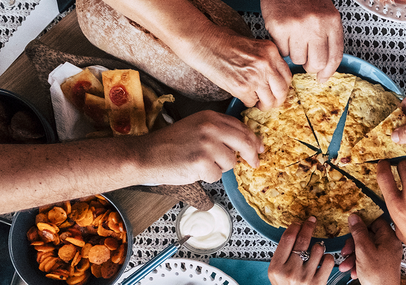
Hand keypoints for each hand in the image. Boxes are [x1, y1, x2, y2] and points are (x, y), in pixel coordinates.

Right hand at [138, 110, 262, 183]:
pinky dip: (207, 177)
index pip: (241, 127)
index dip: (253, 139)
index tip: (259, 147)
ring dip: (219, 167)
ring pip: (231, 162)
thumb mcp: (195, 127)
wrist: (146, 154)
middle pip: (245, 142)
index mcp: (210, 117)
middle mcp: (211, 128)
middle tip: (254, 163)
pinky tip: (193, 170)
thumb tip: (245, 143)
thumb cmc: (169, 144)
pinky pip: (217, 175)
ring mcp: (207, 145)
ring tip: (200, 163)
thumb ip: (219, 131)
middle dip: (252, 155)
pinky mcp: (202, 162)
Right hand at [191, 31, 290, 110]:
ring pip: (269, 101)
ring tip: (258, 102)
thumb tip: (276, 79)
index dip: (284, 87)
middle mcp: (266, 63)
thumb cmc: (225, 43)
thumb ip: (268, 60)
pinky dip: (248, 102)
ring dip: (264, 105)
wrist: (205, 44)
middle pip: (282, 91)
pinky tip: (243, 94)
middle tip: (270, 102)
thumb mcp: (254, 45)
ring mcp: (254, 76)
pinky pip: (251, 102)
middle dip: (277, 100)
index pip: (287, 76)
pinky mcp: (242, 88)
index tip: (278, 91)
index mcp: (270, 51)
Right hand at [261, 0, 342, 82]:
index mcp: (332, 21)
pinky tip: (284, 34)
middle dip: (310, 66)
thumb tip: (325, 68)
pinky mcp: (279, 27)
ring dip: (294, 53)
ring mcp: (297, 26)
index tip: (322, 78)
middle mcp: (317, 24)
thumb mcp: (326, 14)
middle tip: (305, 58)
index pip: (334, 56)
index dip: (328, 71)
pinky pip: (282, 51)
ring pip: (297, 59)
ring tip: (294, 38)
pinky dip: (282, 46)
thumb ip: (328, 37)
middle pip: (316, 63)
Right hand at [269, 217, 334, 284]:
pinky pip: (329, 260)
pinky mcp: (319, 283)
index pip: (287, 238)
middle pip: (302, 240)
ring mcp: (305, 277)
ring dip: (319, 246)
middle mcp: (290, 272)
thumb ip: (282, 255)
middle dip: (309, 227)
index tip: (299, 222)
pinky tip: (323, 261)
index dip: (295, 226)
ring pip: (318, 249)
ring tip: (316, 250)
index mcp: (276, 268)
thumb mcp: (276, 272)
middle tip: (312, 221)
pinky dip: (328, 258)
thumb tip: (294, 231)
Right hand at [339, 215, 401, 283]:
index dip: (363, 221)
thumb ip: (358, 232)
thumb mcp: (363, 250)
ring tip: (346, 264)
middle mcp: (389, 245)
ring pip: (365, 248)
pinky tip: (352, 270)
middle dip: (353, 244)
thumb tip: (354, 217)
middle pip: (368, 236)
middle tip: (346, 249)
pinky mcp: (381, 264)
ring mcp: (385, 255)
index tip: (352, 223)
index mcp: (389, 238)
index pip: (376, 221)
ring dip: (353, 256)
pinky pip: (367, 258)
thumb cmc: (378, 276)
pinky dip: (358, 263)